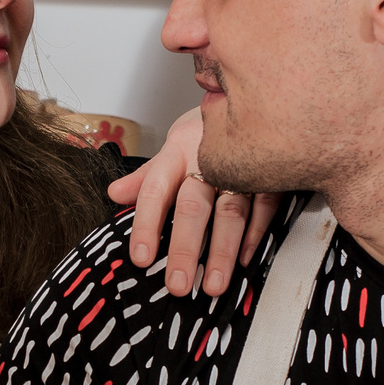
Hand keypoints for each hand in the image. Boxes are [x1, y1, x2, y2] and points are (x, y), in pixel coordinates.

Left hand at [110, 106, 276, 297]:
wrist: (254, 101)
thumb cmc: (206, 134)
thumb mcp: (173, 148)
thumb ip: (146, 176)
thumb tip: (113, 194)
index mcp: (177, 151)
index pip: (155, 190)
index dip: (146, 225)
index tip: (141, 259)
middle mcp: (208, 158)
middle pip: (193, 206)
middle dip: (185, 247)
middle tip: (178, 283)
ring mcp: (242, 167)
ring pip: (231, 212)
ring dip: (222, 250)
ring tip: (213, 284)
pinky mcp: (270, 174)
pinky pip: (264, 207)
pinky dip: (255, 234)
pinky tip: (244, 259)